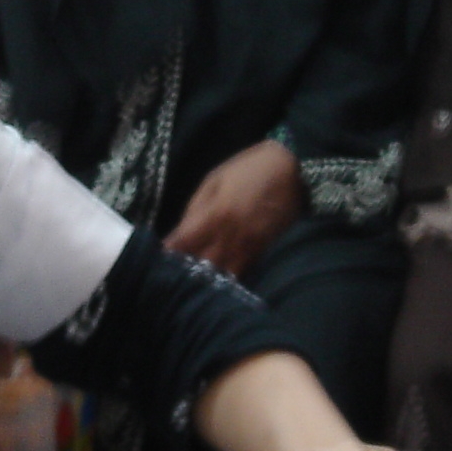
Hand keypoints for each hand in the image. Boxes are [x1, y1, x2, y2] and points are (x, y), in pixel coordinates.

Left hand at [165, 140, 304, 277]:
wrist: (296, 170)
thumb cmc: (250, 169)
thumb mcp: (215, 180)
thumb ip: (195, 208)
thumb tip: (178, 235)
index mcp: (214, 215)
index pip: (181, 244)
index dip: (166, 253)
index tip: (155, 258)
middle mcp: (230, 237)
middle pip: (199, 266)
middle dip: (183, 271)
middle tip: (170, 273)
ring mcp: (249, 249)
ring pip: (221, 276)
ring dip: (205, 279)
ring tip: (193, 281)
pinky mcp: (264, 254)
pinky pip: (241, 274)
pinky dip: (227, 278)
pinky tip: (217, 279)